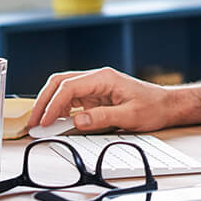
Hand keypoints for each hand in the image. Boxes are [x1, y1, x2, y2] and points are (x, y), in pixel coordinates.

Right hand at [28, 67, 177, 132]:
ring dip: (50, 104)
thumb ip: (102, 118)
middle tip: (34, 121)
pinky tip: (55, 121)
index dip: (53, 104)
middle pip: (61, 83)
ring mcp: (95, 86)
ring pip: (63, 89)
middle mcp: (97, 78)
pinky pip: (72, 99)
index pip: (69, 87)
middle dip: (44, 100)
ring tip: (40, 122)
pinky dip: (60, 109)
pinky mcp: (96, 96)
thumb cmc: (153, 107)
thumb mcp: (130, 116)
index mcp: (103, 78)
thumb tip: (77, 120)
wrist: (167, 105)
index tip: (44, 121)